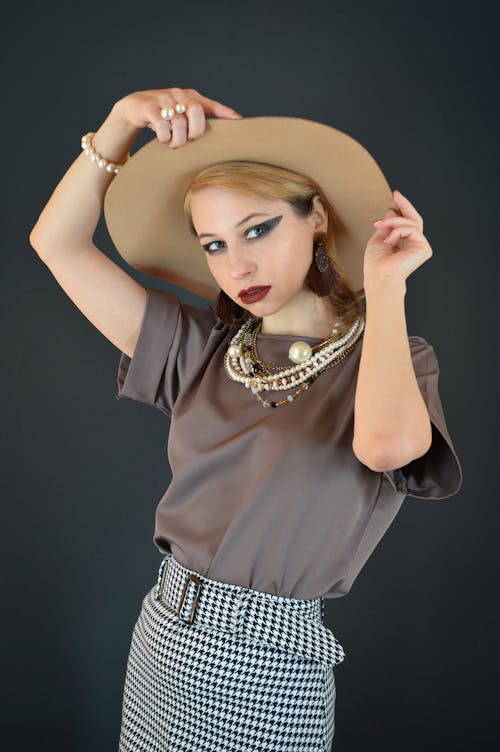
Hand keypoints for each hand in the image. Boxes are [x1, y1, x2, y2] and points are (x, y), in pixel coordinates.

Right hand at [113, 86, 242, 148]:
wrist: (134, 108)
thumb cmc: (164, 115)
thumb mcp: (182, 116)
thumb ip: (199, 122)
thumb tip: (222, 137)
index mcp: (191, 97)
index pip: (211, 105)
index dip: (225, 113)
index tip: (238, 121)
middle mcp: (179, 94)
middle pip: (195, 111)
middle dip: (195, 130)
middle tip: (190, 140)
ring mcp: (163, 99)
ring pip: (179, 122)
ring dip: (177, 140)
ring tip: (174, 144)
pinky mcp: (149, 107)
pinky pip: (162, 125)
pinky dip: (164, 137)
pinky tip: (162, 138)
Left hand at [363, 190, 432, 287]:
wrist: (379, 275)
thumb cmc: (376, 263)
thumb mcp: (378, 238)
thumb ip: (387, 225)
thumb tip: (392, 210)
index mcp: (403, 242)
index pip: (406, 222)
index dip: (402, 207)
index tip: (395, 195)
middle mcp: (413, 244)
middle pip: (414, 219)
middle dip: (404, 205)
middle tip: (396, 194)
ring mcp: (420, 245)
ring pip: (411, 222)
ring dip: (394, 222)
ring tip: (380, 226)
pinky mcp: (424, 248)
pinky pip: (412, 229)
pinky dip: (398, 231)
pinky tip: (390, 239)